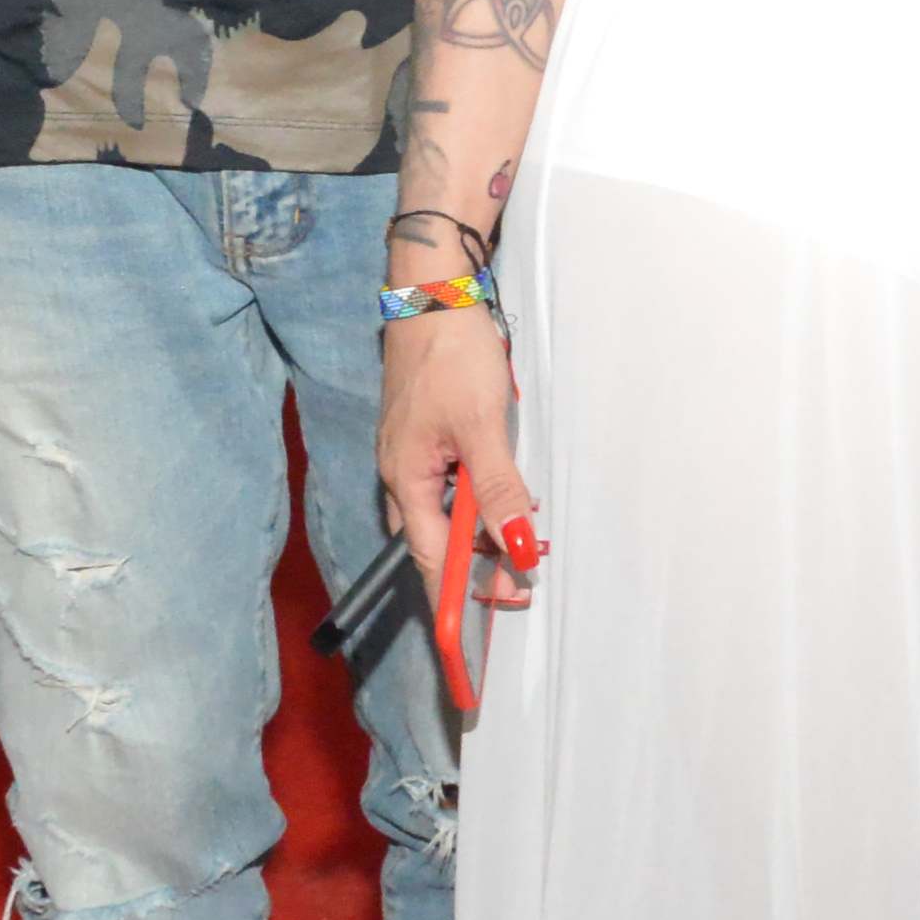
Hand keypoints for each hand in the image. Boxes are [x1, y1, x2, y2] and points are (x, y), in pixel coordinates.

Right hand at [373, 308, 543, 630]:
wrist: (434, 291)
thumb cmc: (452, 355)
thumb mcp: (482, 428)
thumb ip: (498, 491)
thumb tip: (515, 549)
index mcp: (405, 478)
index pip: (428, 556)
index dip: (453, 595)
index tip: (478, 628)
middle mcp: (402, 473)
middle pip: (434, 539)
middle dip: (471, 569)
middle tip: (516, 587)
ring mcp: (413, 453)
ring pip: (444, 511)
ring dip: (478, 534)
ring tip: (518, 550)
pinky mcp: (428, 434)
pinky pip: (450, 484)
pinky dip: (476, 501)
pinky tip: (503, 500)